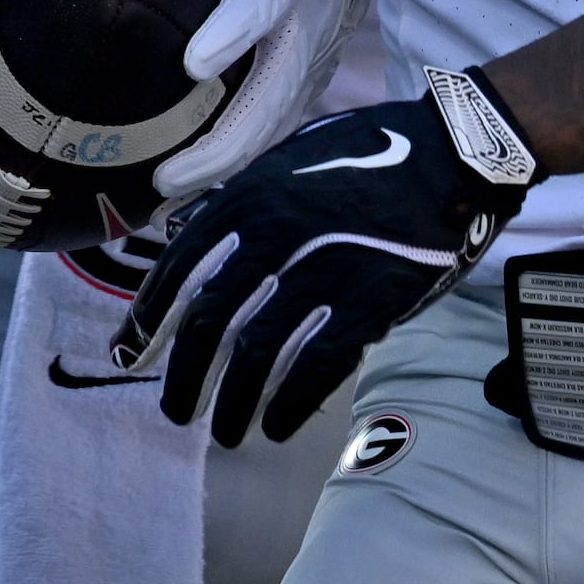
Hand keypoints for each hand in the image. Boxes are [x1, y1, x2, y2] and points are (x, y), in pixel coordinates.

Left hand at [54, 0, 370, 196]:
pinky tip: (182, 195)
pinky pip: (271, 131)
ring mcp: (311, 59)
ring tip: (163, 198)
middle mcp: (306, 18)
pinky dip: (234, 165)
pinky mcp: (306, 83)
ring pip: (275, 127)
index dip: (235, 32)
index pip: (266, 0)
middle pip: (275, 93)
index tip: (193, 63)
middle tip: (166, 173)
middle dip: (225, 142)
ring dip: (225, 167)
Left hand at [113, 68, 540, 446]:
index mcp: (253, 192)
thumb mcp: (294, 155)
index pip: (180, 265)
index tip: (127, 353)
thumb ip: (245, 195)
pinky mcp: (370, 301)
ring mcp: (325, 268)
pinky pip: (316, 368)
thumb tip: (187, 233)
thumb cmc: (374, 151)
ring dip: (232, 402)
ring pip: (256, 353)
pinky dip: (289, 404)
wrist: (456, 154)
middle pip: (209, 319)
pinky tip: (275, 425)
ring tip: (223, 432)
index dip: (148, 316)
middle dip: (183, 373)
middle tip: (174, 409)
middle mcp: (278, 231)